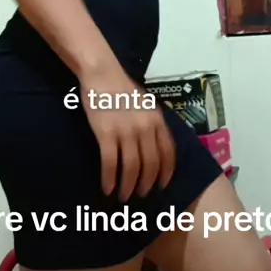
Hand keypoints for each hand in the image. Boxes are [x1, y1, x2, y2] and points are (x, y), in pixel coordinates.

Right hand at [79, 64, 175, 201]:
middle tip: (141, 194)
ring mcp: (126, 131)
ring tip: (124, 196)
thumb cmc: (123, 88)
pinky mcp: (106, 134)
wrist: (102, 74)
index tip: (162, 185)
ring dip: (128, 186)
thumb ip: (152, 123)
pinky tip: (107, 188)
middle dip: (147, 183)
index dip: (166, 173)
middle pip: (150, 164)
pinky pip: (110, 163)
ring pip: (131, 167)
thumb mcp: (146, 104)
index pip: (168, 153)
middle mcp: (145, 128)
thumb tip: (155, 145)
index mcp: (157, 120)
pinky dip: (109, 179)